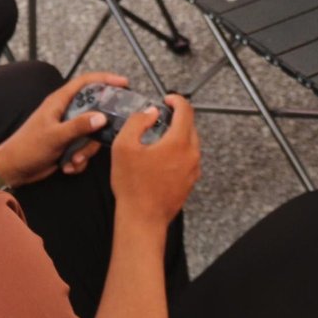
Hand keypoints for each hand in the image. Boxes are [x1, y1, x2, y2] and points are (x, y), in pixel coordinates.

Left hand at [0, 72, 130, 186]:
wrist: (14, 170)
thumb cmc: (28, 147)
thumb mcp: (55, 136)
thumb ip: (78, 126)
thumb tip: (102, 117)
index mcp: (60, 102)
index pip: (86, 82)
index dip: (105, 79)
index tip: (125, 83)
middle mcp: (66, 112)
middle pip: (94, 112)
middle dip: (98, 131)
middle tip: (101, 140)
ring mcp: (68, 129)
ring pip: (91, 135)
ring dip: (85, 152)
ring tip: (74, 161)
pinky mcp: (68, 145)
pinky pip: (84, 150)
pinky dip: (79, 161)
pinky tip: (67, 167)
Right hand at [110, 94, 199, 228]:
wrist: (142, 219)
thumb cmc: (133, 186)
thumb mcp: (124, 146)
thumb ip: (137, 122)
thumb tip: (150, 113)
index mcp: (178, 143)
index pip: (186, 111)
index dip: (176, 100)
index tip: (167, 99)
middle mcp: (191, 155)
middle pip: (190, 126)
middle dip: (177, 117)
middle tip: (160, 116)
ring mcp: (193, 169)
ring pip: (190, 142)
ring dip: (177, 134)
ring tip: (158, 137)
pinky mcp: (190, 181)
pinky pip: (188, 157)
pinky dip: (178, 150)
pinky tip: (160, 156)